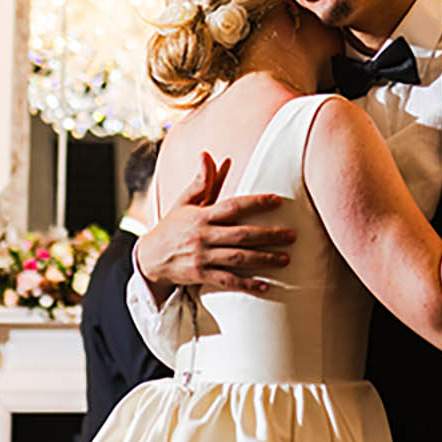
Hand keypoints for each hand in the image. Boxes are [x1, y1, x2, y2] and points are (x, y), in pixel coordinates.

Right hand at [133, 153, 293, 296]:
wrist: (149, 258)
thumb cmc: (172, 226)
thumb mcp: (184, 203)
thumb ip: (201, 182)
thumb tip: (208, 155)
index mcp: (201, 216)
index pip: (232, 206)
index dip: (255, 203)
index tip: (278, 201)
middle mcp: (203, 236)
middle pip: (241, 235)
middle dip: (268, 235)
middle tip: (292, 235)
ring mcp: (202, 257)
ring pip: (237, 258)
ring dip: (263, 259)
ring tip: (285, 259)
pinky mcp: (201, 275)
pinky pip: (227, 280)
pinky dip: (246, 284)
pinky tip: (265, 286)